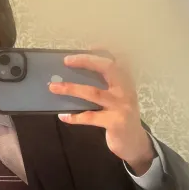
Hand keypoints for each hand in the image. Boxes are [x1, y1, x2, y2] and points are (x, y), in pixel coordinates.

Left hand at [49, 51, 154, 174]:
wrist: (135, 143)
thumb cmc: (121, 116)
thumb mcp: (118, 98)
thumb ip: (105, 86)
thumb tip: (75, 76)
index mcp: (126, 81)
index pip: (119, 58)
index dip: (106, 50)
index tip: (90, 46)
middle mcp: (126, 89)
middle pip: (108, 68)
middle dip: (86, 61)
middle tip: (67, 60)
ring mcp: (122, 106)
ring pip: (94, 92)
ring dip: (71, 88)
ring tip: (54, 87)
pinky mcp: (116, 122)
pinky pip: (90, 116)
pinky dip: (75, 116)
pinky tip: (63, 115)